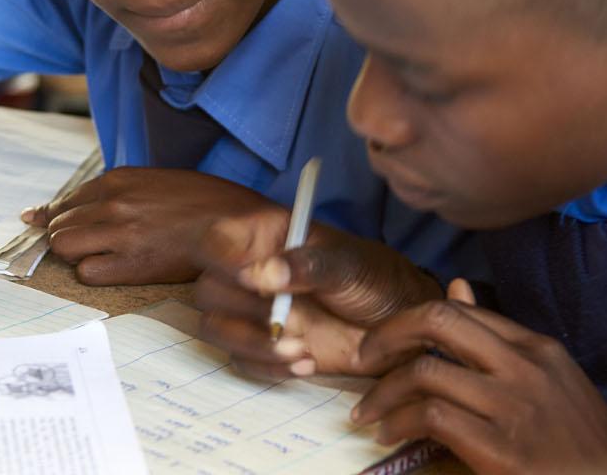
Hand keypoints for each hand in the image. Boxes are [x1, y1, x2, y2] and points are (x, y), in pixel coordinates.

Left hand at [21, 168, 274, 284]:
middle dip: (67, 237)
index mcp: (118, 179)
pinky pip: (86, 273)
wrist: (236, 224)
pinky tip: (117, 269)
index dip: (54, 216)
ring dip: (76, 255)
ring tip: (104, 256)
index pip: (65, 201)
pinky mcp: (131, 264)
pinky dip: (94, 273)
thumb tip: (72, 205)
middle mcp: (113, 203)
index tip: (39, 222)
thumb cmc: (202, 203)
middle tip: (89, 246)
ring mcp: (120, 233)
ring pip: (64, 247)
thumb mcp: (155, 181)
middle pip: (58, 226)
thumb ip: (115, 191)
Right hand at [191, 208, 442, 380]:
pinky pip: (242, 361)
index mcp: (266, 238)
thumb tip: (259, 274)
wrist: (399, 325)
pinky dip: (268, 368)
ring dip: (252, 344)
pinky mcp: (265, 347)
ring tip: (298, 349)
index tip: (248, 278)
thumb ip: (306, 266)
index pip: (216, 240)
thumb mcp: (349, 265)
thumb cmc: (376, 280)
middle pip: (208, 290)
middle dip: (240, 309)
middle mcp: (252, 273)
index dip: (219, 258)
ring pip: (216, 329)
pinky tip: (307, 362)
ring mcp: (255, 312)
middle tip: (280, 318)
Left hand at [350, 281, 606, 474]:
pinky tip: (391, 434)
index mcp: (537, 348)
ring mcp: (514, 405)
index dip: (409, 323)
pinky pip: (430, 417)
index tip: (384, 345)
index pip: (459, 311)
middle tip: (363, 359)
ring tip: (370, 413)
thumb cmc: (579, 443)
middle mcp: (525, 367)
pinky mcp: (500, 447)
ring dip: (384, 392)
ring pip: (426, 372)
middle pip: (438, 322)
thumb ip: (500, 340)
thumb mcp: (550, 381)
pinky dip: (399, 423)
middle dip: (387, 336)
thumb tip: (456, 288)